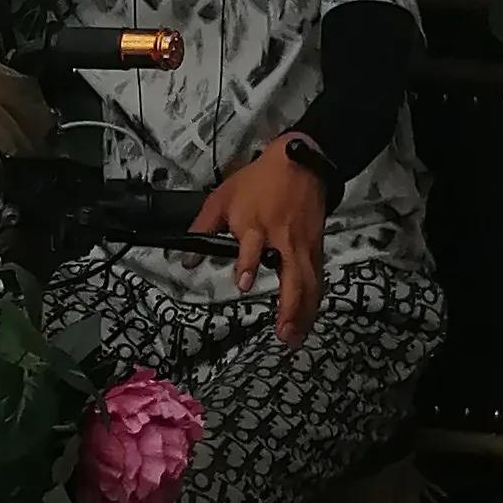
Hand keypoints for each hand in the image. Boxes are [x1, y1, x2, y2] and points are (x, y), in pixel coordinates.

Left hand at [195, 143, 325, 341]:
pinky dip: (313, 302)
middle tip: (282, 333)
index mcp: (255, 225)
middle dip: (288, 306)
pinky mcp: (316, 249)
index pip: (252, 247)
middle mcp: (282, 239)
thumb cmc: (258, 181)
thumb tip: (186, 260)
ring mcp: (302, 246)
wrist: (301, 164)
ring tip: (294, 338)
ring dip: (302, 313)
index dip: (248, 264)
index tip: (242, 284)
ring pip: (307, 284)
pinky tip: (308, 321)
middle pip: (292, 275)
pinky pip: (316, 280)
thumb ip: (202, 228)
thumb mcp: (222, 198)